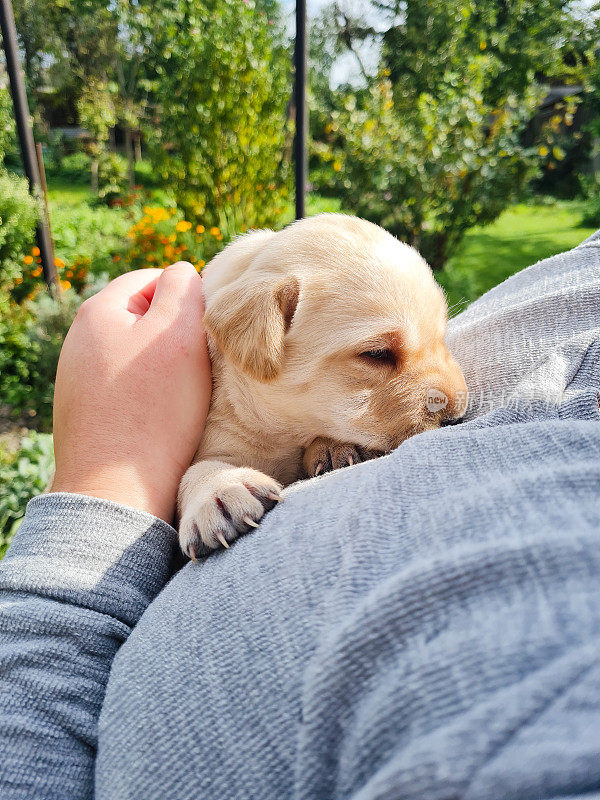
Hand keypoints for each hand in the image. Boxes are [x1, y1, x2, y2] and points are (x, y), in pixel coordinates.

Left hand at [50, 263, 211, 523]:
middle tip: (199, 368)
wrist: (118, 490)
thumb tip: (184, 274)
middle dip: (175, 336)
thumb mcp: (179, 335)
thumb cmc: (155, 411)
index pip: (154, 279)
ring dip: (165, 368)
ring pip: (138, 354)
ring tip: (182, 398)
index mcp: (98, 312)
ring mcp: (79, 378)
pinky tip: (163, 418)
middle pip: (144, 319)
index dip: (188, 301)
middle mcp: (80, 341)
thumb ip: (184, 288)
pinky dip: (149, 395)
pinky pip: (128, 387)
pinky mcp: (87, 411)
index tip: (206, 336)